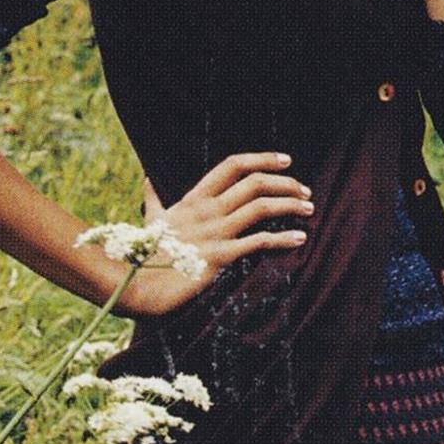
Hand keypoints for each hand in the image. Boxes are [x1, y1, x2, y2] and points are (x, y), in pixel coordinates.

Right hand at [113, 150, 313, 317]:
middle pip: (255, 183)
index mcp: (194, 198)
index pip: (233, 165)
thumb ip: (154, 200)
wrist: (134, 285)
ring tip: (309, 210)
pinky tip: (299, 238)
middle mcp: (206, 210)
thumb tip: (147, 180)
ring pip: (261, 207)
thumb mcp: (151, 221)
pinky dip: (283, 239)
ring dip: (290, 206)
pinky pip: (258, 242)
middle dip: (286, 183)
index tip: (286, 160)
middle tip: (305, 191)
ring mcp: (213, 232)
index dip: (263, 159)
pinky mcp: (219, 256)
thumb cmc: (144, 254)